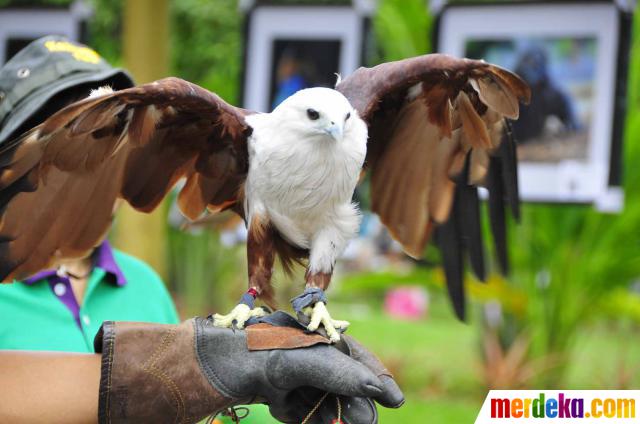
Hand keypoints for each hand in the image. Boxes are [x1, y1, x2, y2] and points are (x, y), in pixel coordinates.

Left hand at [94, 313, 402, 423]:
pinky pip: (303, 411)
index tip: (394, 399)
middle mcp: (302, 354)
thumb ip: (335, 370)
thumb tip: (375, 387)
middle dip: (354, 405)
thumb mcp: (293, 361)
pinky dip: (310, 421)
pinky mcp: (275, 395)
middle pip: (342, 383)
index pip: (352, 356)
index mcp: (309, 338)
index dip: (374, 376)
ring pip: (325, 401)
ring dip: (335, 418)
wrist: (195, 370)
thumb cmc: (243, 355)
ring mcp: (289, 376)